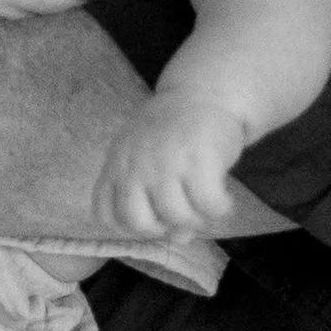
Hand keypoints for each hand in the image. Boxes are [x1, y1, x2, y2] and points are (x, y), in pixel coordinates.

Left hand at [99, 90, 249, 243]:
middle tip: (180, 217)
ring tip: (207, 207)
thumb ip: (155, 199)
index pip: (104, 213)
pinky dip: (221, 210)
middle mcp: (136, 163)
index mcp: (117, 162)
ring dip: (197, 221)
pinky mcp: (200, 160)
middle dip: (161, 229)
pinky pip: (209, 205)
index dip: (128, 226)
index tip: (152, 216)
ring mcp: (167, 161)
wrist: (204, 92)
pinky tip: (225, 199)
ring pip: (176, 217)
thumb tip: (180, 239)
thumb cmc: (175, 132)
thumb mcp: (152, 160)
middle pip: (137, 222)